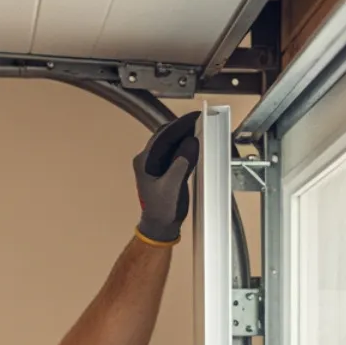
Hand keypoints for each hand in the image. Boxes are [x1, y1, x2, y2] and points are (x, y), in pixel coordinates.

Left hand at [132, 111, 200, 242]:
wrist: (160, 226)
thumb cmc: (162, 211)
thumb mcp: (172, 187)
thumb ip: (181, 164)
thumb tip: (191, 142)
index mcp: (145, 161)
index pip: (163, 136)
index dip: (179, 125)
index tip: (194, 117)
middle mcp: (148, 159)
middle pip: (166, 136)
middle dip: (182, 127)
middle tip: (200, 120)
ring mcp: (156, 164)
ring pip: (171, 143)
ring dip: (185, 136)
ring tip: (200, 128)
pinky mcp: (166, 169)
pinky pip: (176, 152)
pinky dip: (186, 147)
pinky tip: (196, 143)